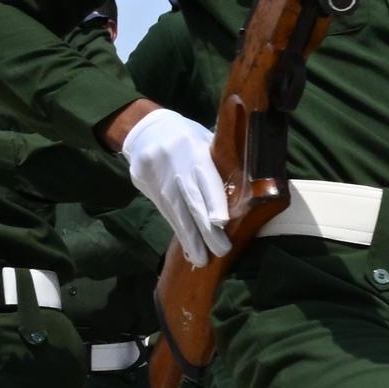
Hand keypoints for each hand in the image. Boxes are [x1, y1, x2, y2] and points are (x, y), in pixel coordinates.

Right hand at [119, 108, 228, 264]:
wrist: (146, 127)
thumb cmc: (187, 137)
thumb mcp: (204, 141)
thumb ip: (219, 164)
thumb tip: (246, 192)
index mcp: (193, 149)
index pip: (205, 179)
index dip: (213, 201)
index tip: (222, 223)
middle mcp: (172, 162)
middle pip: (190, 200)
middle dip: (205, 229)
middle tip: (220, 251)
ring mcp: (154, 173)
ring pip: (174, 210)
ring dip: (189, 238)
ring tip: (201, 259)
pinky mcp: (142, 182)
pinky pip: (163, 210)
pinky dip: (177, 228)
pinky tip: (187, 245)